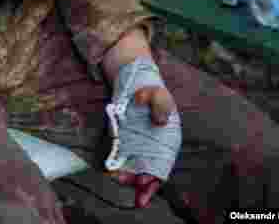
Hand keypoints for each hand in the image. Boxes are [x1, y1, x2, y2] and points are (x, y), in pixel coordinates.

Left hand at [104, 58, 180, 208]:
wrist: (132, 83)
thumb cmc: (149, 89)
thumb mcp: (156, 93)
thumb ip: (159, 104)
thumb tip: (160, 121)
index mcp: (168, 140)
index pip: (164, 164)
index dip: (156, 176)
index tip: (144, 181)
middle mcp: (154, 147)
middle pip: (150, 172)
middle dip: (142, 186)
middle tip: (133, 195)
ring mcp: (139, 146)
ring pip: (135, 169)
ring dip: (129, 179)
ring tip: (117, 179)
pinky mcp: (124, 142)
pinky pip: (121, 159)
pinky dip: (118, 167)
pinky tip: (111, 171)